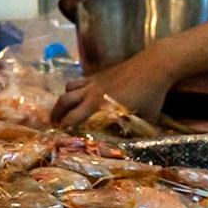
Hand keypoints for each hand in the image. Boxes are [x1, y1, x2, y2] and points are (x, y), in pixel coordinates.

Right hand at [51, 52, 176, 125]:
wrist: (154, 67)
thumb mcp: (143, 118)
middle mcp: (91, 93)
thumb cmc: (150, 95)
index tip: (61, 136)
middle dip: (56, 114)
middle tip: (54, 124)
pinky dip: (75, 88)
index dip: (65, 128)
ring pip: (68, 88)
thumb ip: (132, 129)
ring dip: (63, 99)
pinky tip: (80, 94)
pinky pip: (79, 80)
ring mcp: (94, 82)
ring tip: (64, 108)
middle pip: (63, 101)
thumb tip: (127, 141)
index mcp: (99, 105)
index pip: (73, 118)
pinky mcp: (99, 74)